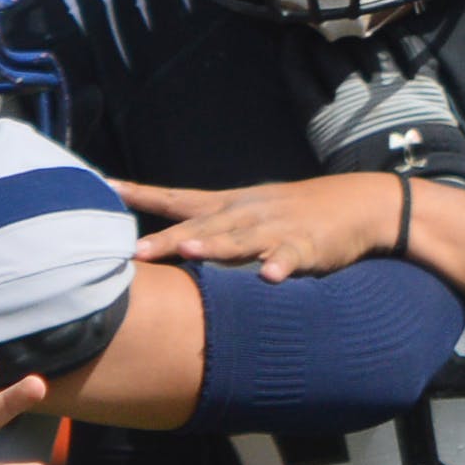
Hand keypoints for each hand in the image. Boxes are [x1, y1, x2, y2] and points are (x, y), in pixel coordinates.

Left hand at [120, 173, 406, 281]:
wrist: (358, 203)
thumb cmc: (296, 214)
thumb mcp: (249, 213)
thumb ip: (211, 229)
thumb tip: (168, 245)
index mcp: (228, 206)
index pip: (176, 197)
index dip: (141, 194)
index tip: (105, 188)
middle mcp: (246, 213)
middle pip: (201, 226)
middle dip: (169, 239)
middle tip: (136, 253)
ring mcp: (277, 229)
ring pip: (242, 238)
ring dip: (216, 246)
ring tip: (192, 252)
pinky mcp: (308, 246)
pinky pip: (293, 256)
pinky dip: (281, 264)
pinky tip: (271, 276)